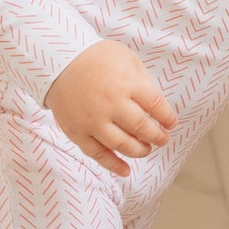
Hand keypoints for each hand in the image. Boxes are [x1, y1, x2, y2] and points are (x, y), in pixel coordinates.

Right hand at [45, 39, 177, 177]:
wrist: (57, 62)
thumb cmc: (95, 57)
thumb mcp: (126, 58)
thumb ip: (142, 80)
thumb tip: (156, 106)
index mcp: (127, 83)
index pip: (156, 105)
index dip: (167, 117)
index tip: (171, 123)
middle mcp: (111, 104)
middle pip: (142, 128)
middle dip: (157, 136)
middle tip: (162, 139)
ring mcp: (93, 120)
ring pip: (123, 144)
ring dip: (140, 151)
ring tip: (146, 149)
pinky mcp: (78, 132)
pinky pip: (98, 154)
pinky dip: (114, 165)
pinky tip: (126, 170)